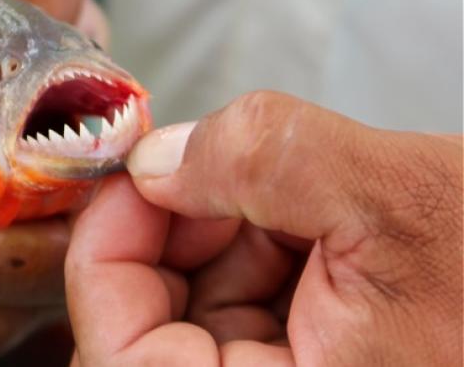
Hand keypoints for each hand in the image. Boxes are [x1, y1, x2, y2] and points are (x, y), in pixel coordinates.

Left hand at [66, 91, 461, 365]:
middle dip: (166, 229)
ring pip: (186, 308)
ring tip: (280, 191)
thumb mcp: (397, 198)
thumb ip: (262, 157)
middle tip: (199, 165)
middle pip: (144, 324)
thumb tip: (155, 160)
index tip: (133, 173)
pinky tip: (296, 213)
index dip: (106, 252)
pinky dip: (246, 243)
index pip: (116, 354)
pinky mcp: (302, 364)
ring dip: (213, 231)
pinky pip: (235, 304)